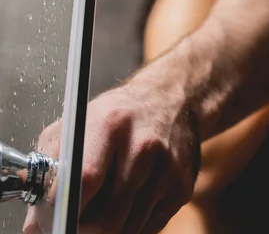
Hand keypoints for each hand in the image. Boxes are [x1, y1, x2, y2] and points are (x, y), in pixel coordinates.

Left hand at [23, 65, 200, 233]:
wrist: (170, 99)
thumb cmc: (118, 113)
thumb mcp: (78, 124)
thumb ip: (51, 169)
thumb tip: (35, 224)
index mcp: (111, 123)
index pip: (85, 180)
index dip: (68, 209)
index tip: (59, 218)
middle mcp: (143, 145)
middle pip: (109, 217)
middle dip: (87, 229)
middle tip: (79, 220)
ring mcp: (167, 167)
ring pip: (128, 228)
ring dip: (110, 228)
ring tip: (104, 206)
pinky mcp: (182, 186)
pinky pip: (149, 228)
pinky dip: (132, 225)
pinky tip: (128, 202)